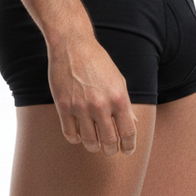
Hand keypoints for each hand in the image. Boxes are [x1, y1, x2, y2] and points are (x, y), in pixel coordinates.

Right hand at [47, 37, 137, 155]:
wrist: (72, 45)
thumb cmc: (97, 61)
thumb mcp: (118, 80)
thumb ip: (125, 104)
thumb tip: (132, 124)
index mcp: (118, 97)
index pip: (128, 133)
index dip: (129, 146)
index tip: (127, 150)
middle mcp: (101, 104)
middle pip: (109, 142)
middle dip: (112, 150)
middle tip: (110, 149)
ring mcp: (81, 107)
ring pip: (90, 143)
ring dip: (94, 146)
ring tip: (95, 142)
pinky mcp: (63, 106)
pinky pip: (71, 135)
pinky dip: (77, 139)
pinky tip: (79, 133)